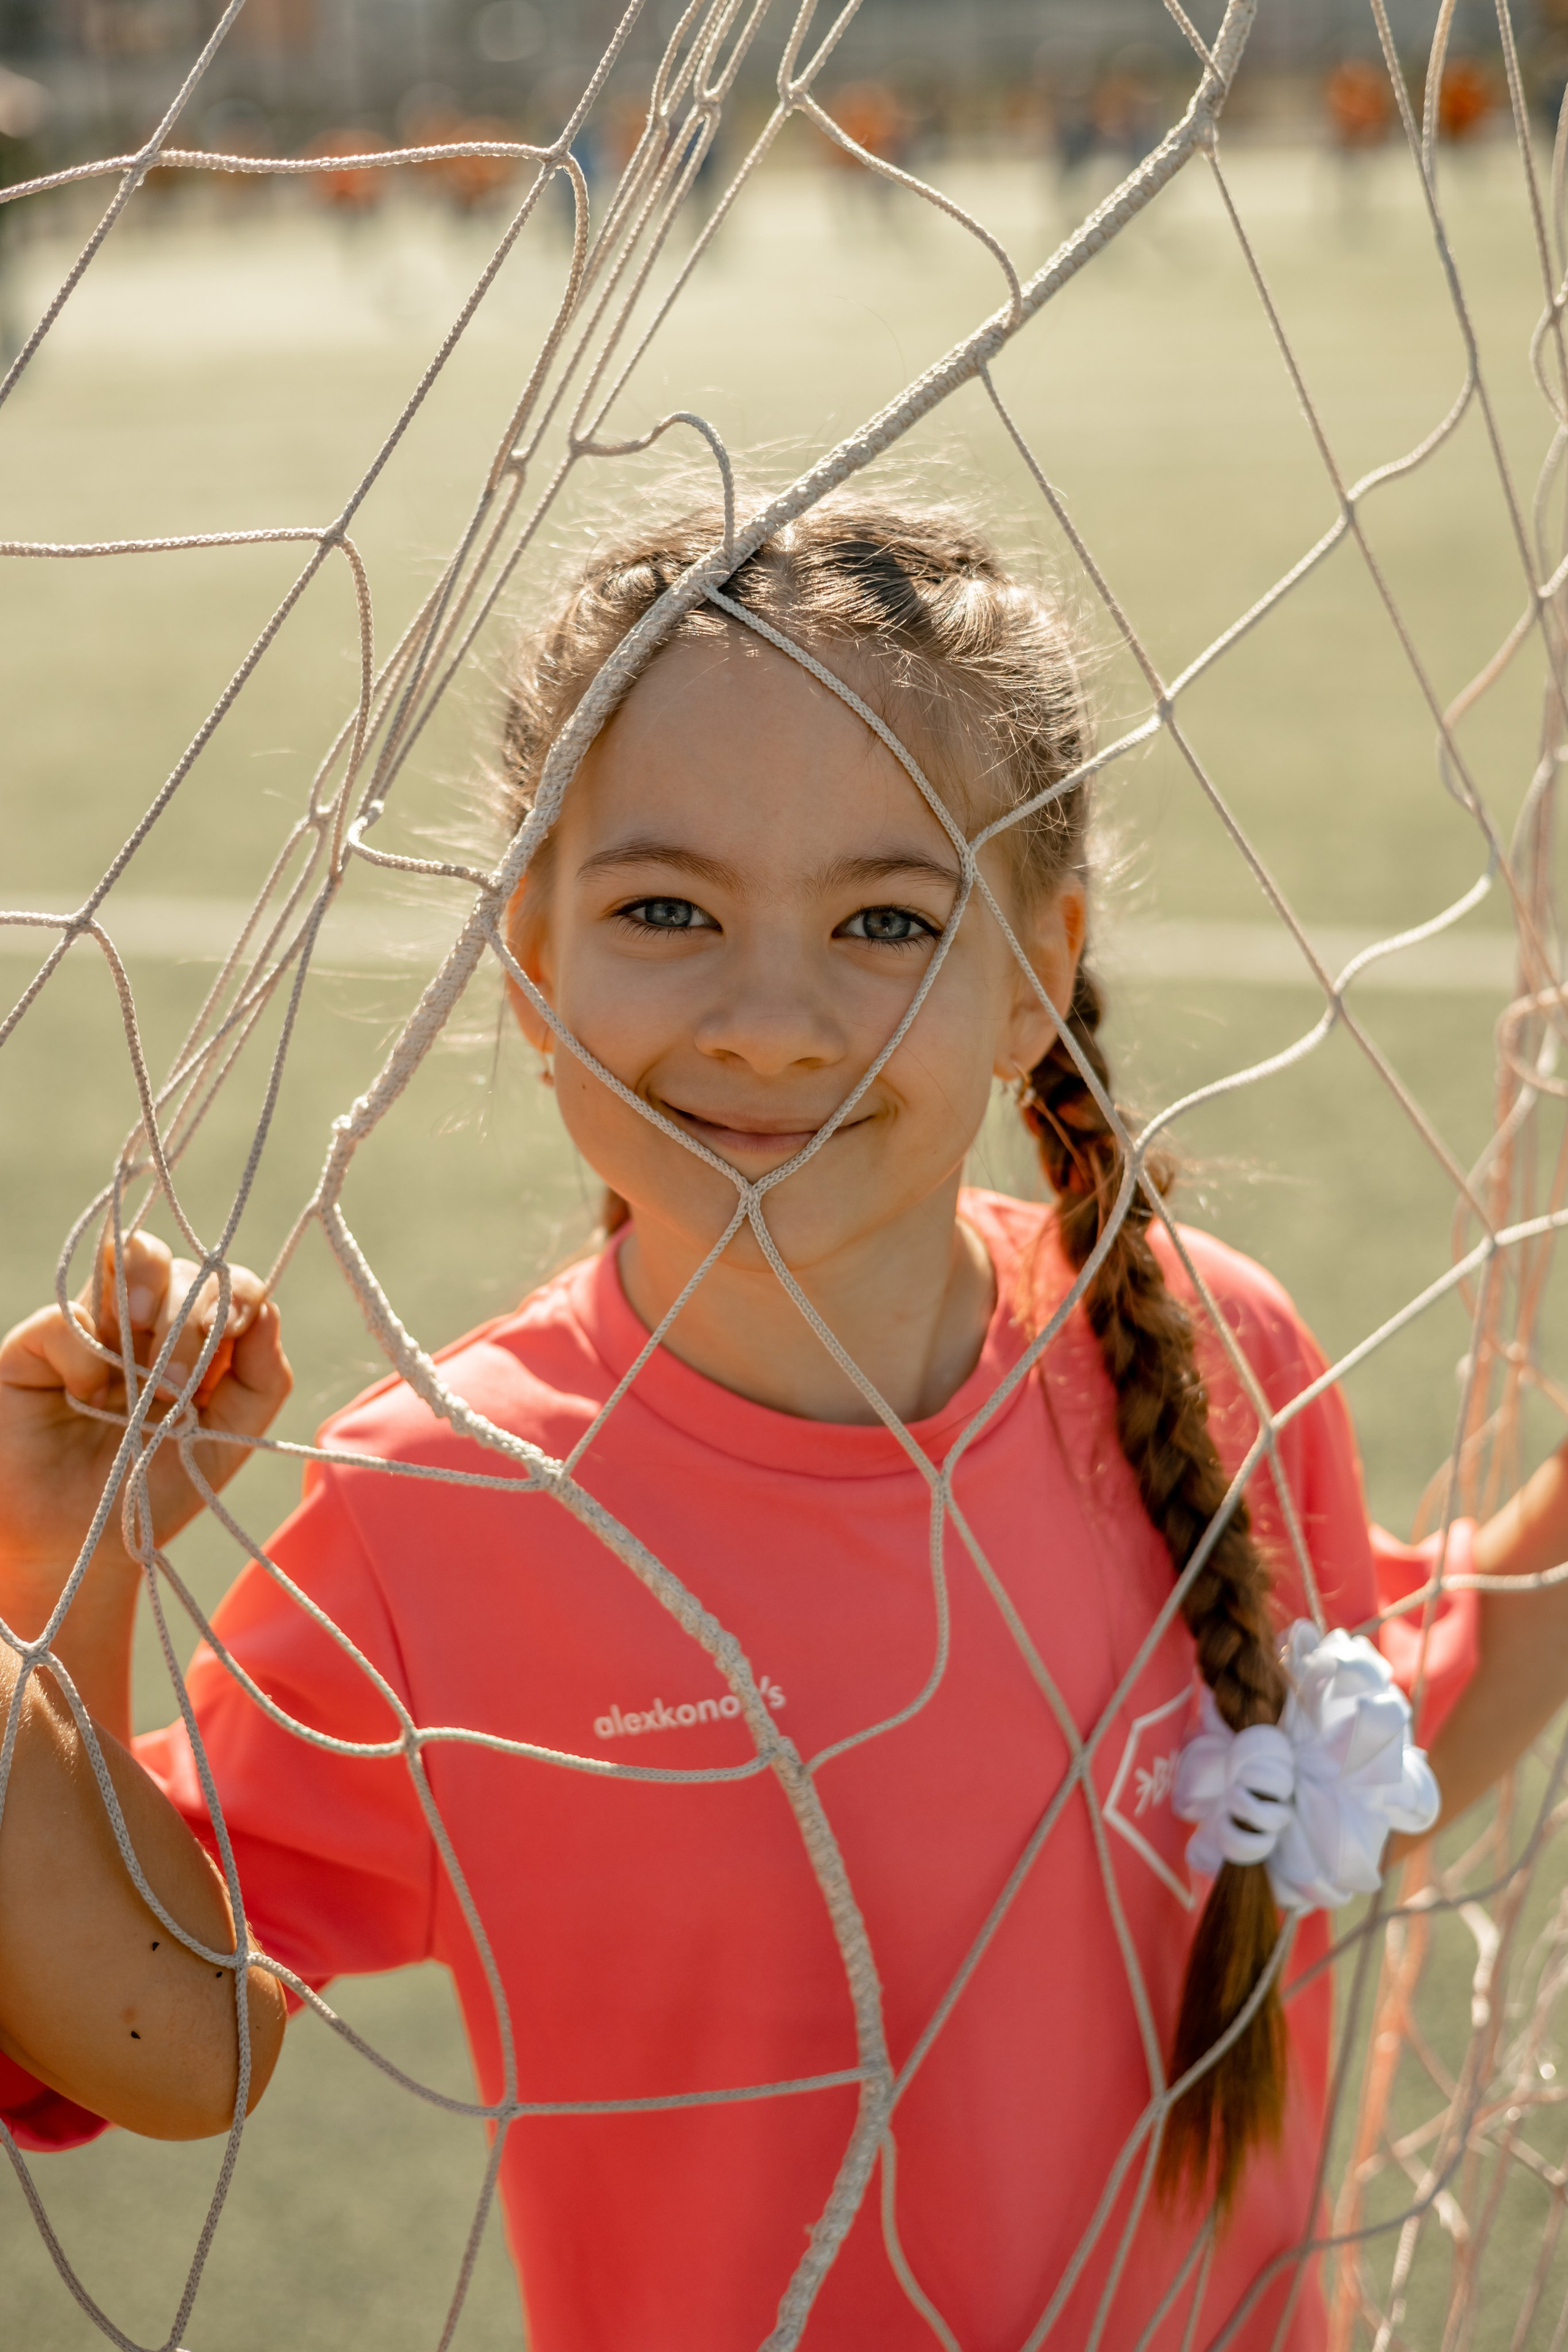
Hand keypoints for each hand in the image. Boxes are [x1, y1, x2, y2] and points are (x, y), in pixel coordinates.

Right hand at [0, 1233, 291, 1650]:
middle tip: (177, 1386)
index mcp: (197, 1341)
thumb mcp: (225, 1441)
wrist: (77, 1545)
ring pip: (134, 1258)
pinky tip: (81, 1396)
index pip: (228, 1283)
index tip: (236, 1333)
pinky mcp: (37, 1343)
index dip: (236, 1295)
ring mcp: (93, 1325)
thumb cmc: (151, 1492)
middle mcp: (146, 1324)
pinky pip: (68, 1316)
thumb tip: (266, 1310)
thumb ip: (260, 1379)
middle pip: (187, 1268)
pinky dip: (86, 1355)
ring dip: (153, 1302)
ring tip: (141, 1350)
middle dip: (194, 1317)